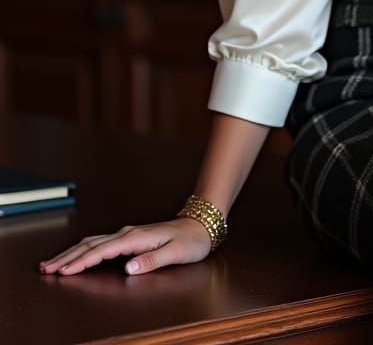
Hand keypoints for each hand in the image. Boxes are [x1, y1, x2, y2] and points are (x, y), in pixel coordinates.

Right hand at [38, 216, 214, 275]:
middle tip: (46, 268)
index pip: (102, 251)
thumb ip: (152, 260)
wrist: (202, 224)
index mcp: (136, 238)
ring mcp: (128, 234)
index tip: (64, 272)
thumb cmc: (191, 240)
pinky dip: (84, 250)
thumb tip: (128, 268)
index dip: (82, 262)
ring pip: (93, 242)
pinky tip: (78, 255)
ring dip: (72, 252)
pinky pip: (101, 243)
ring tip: (53, 263)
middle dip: (67, 256)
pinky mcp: (130, 237)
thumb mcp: (176, 252)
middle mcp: (129, 233)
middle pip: (91, 244)